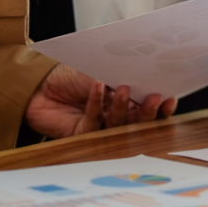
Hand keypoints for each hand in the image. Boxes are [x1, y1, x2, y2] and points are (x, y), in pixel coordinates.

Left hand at [24, 63, 176, 138]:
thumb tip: (147, 73)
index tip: (169, 97)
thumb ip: (123, 77)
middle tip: (153, 98)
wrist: (38, 84)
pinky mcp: (82, 136)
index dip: (161, 107)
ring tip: (122, 89)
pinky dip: (96, 103)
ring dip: (123, 108)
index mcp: (126, 102)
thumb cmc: (71, 74)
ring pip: (119, 126)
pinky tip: (98, 87)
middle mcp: (115, 118)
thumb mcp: (103, 70)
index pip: (149, 109)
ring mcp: (99, 128)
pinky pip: (94, 123)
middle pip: (138, 123)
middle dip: (148, 112)